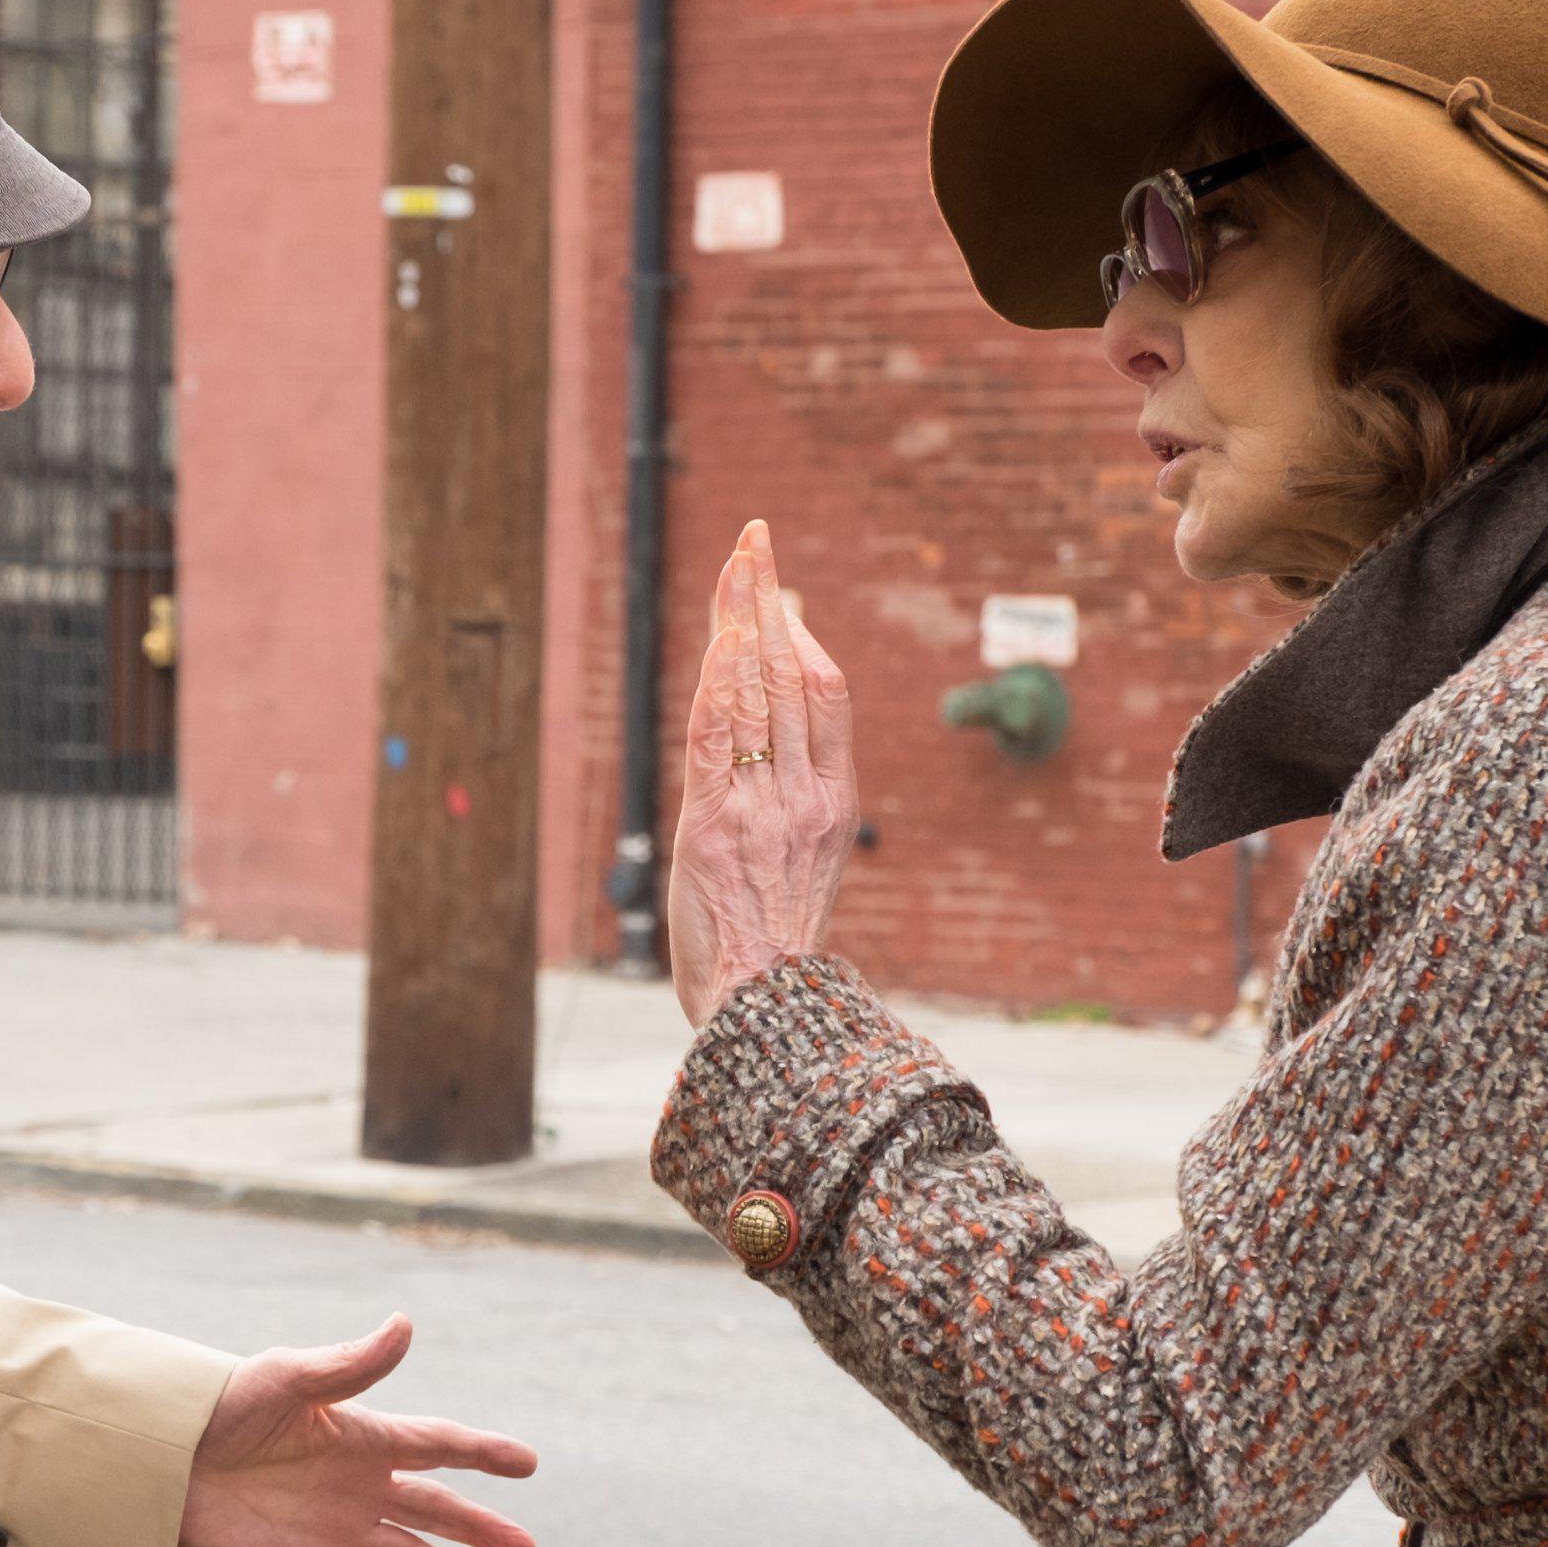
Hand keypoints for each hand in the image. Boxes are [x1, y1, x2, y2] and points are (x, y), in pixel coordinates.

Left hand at [181, 1315, 536, 1546]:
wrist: (160, 1454)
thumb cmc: (223, 1403)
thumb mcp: (287, 1377)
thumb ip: (349, 1363)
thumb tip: (405, 1325)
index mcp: (362, 1436)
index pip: (438, 1445)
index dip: (483, 1454)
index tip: (528, 1464)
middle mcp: (356, 1486)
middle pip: (434, 1511)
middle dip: (480, 1530)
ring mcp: (330, 1530)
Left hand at [666, 519, 859, 1024]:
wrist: (764, 1007)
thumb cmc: (777, 941)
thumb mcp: (808, 863)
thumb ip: (795, 799)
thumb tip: (773, 742)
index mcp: (835, 802)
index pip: (827, 692)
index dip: (804, 631)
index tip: (779, 590)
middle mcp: (803, 797)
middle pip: (791, 674)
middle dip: (769, 599)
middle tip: (754, 539)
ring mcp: (761, 810)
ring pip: (754, 695)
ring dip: (739, 622)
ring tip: (733, 564)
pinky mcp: (713, 829)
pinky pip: (717, 743)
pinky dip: (718, 686)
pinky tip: (715, 644)